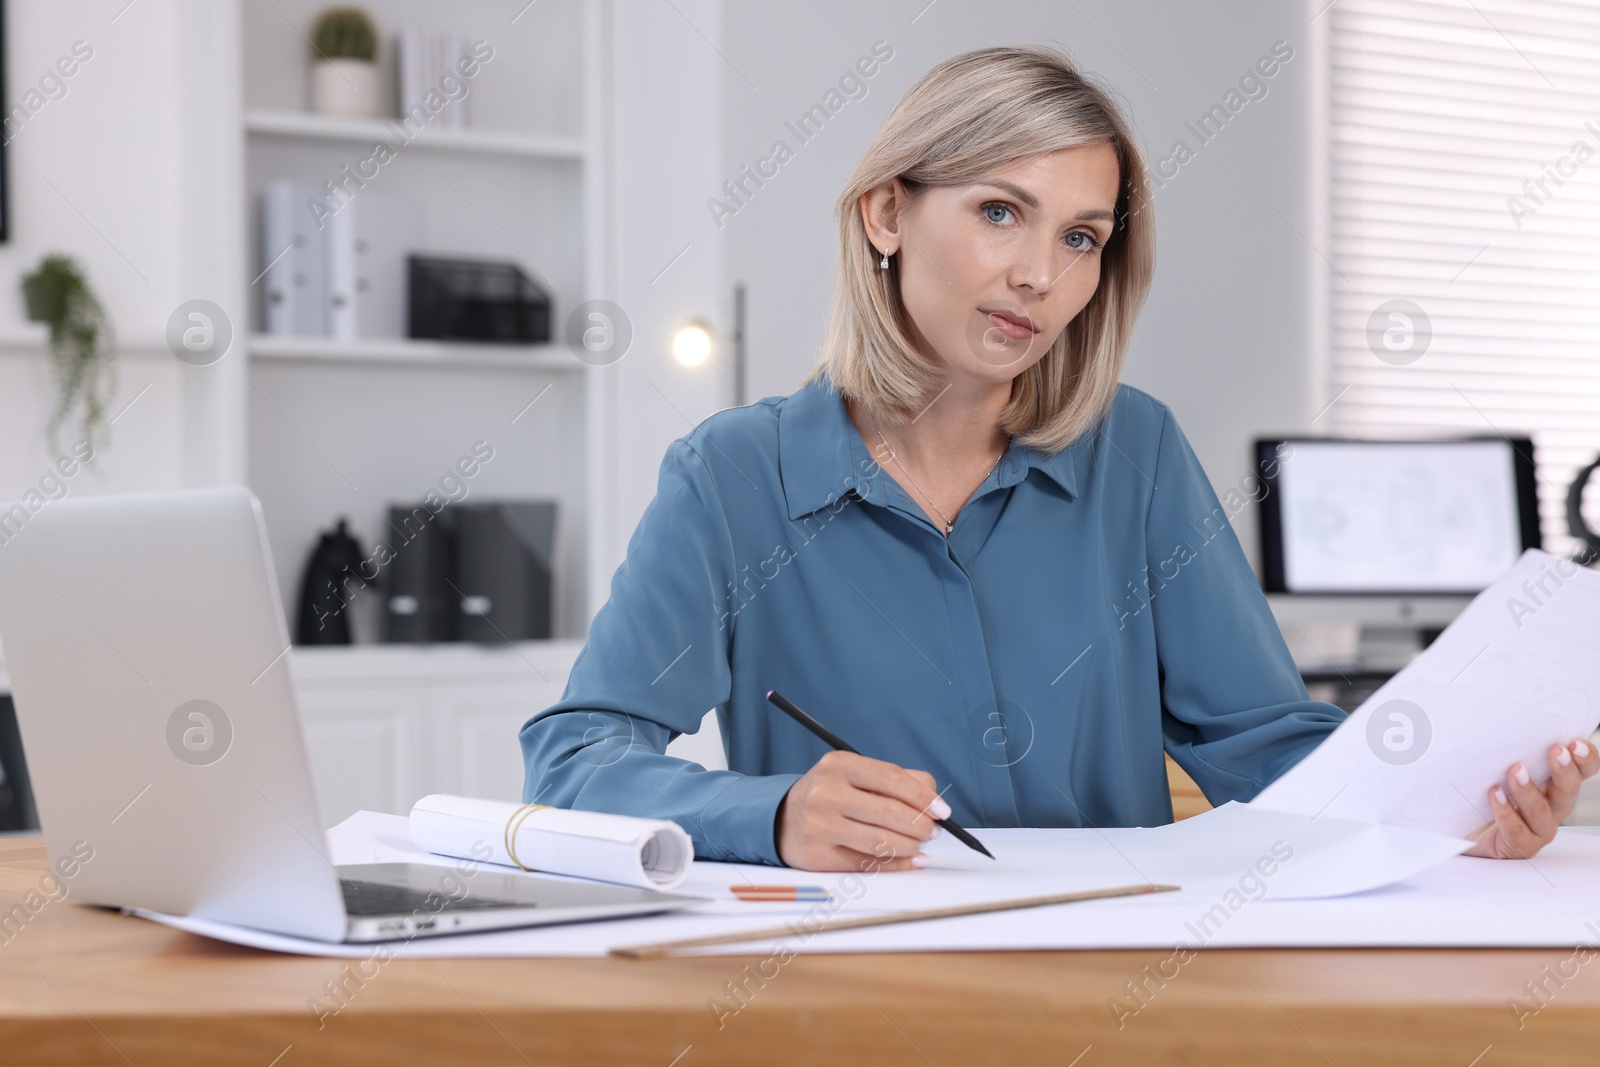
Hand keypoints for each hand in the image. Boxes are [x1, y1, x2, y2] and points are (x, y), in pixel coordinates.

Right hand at [775, 750, 946, 870]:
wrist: (783, 818)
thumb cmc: (831, 794)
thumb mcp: (855, 774)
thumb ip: (897, 780)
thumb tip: (934, 800)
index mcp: (839, 765)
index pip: (892, 779)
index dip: (924, 797)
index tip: (942, 810)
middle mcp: (826, 793)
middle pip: (890, 812)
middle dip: (921, 826)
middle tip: (933, 831)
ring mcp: (820, 825)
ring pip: (881, 842)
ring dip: (911, 846)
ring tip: (920, 844)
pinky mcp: (819, 855)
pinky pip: (868, 864)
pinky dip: (898, 864)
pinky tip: (912, 860)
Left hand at [1463, 738, 1599, 858]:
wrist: (1463, 830)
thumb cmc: (1482, 793)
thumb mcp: (1495, 765)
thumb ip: (1504, 747)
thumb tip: (1494, 717)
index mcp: (1553, 784)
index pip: (1580, 770)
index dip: (1585, 758)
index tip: (1576, 742)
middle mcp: (1551, 806)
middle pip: (1568, 790)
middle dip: (1564, 770)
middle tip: (1556, 751)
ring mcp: (1537, 829)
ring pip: (1541, 811)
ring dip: (1529, 790)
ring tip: (1515, 770)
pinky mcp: (1518, 845)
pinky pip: (1516, 830)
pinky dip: (1506, 812)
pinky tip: (1495, 794)